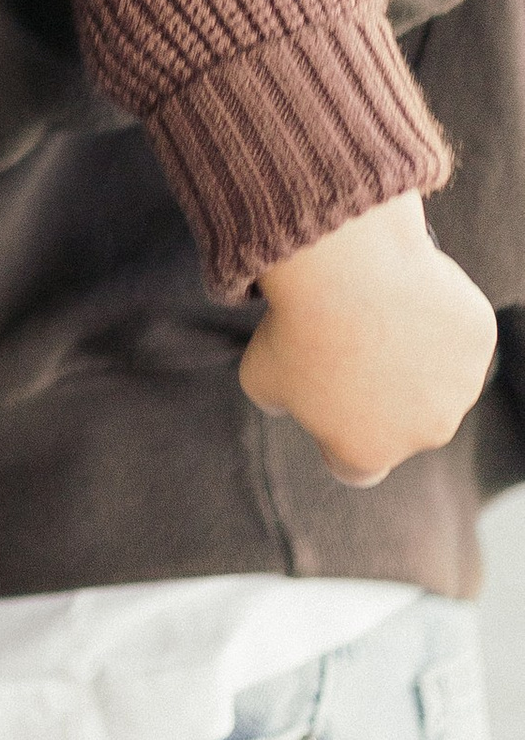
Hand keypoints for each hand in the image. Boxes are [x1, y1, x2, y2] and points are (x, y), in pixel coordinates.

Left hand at [239, 193, 496, 484]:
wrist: (345, 273)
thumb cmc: (296, 329)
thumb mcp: (260, 375)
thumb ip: (278, 401)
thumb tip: (284, 401)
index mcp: (366, 453)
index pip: (355, 466)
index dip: (338, 436)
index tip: (326, 401)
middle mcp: (424, 432)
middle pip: (404, 421)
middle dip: (384, 393)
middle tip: (352, 345)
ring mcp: (459, 387)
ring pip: (438, 376)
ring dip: (416, 355)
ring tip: (377, 315)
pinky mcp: (479, 341)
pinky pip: (456, 330)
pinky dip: (437, 315)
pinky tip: (406, 292)